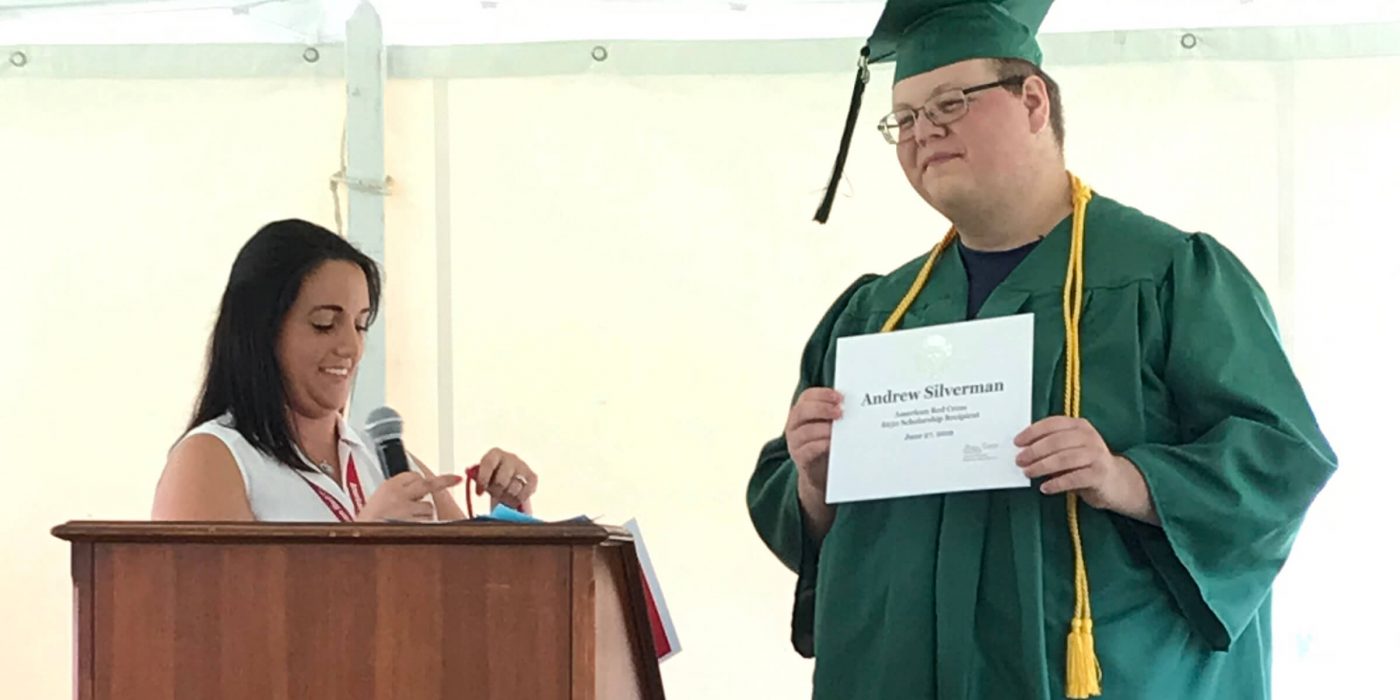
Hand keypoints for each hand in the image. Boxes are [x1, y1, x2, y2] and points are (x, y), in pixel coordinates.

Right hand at [357, 471, 462, 521]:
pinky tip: (410, 530)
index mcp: (388, 487)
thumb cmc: (367, 524)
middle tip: (456, 479)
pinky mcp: (413, 523)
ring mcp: (407, 509)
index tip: (431, 478)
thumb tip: (417, 492)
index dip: (420, 480)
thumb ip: (397, 494)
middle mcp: (399, 495)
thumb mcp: (377, 501)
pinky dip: (423, 527)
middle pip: (427, 484)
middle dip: (444, 481)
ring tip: (406, 523)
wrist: (357, 539)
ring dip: (424, 515)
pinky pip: (427, 523)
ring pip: (428, 507)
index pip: (412, 475)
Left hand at [473, 448, 537, 511]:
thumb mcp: (481, 476)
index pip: (488, 464)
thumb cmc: (491, 479)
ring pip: (514, 488)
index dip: (483, 480)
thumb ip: (475, 474)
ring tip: (504, 498)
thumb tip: (468, 471)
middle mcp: (510, 457)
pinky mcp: (533, 476)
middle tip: (496, 495)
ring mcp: (523, 466)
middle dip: (496, 492)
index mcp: (494, 454)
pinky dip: (519, 498)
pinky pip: (526, 491)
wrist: (508, 483)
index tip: (479, 493)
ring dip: (508, 497)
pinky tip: (514, 499)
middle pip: (501, 481)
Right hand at [785, 388, 843, 493]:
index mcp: (801, 412)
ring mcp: (794, 442)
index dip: (823, 394)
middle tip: (840, 412)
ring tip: (839, 430)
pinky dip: (821, 445)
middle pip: (802, 411)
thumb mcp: (829, 425)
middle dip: (822, 409)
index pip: (807, 396)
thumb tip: (852, 403)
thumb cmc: (827, 443)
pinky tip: (833, 443)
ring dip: (824, 428)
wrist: (820, 472)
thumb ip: (835, 414)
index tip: (840, 397)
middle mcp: (794, 425)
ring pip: (805, 431)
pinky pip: (808, 449)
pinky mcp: (800, 458)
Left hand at [1015, 417, 1158, 524]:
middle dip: (1034, 451)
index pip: (1053, 424)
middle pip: (1056, 441)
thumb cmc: (1086, 464)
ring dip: (1042, 466)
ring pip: (1064, 459)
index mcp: (1080, 426)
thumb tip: (1023, 451)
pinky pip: (1074, 478)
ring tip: (1028, 473)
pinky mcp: (1100, 474)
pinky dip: (1056, 483)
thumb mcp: (1071, 449)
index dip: (1033, 432)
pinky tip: (1045, 488)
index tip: (1017, 442)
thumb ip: (1052, 446)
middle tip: (1019, 460)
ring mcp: (1096, 455)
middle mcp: (1089, 437)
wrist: (1117, 482)